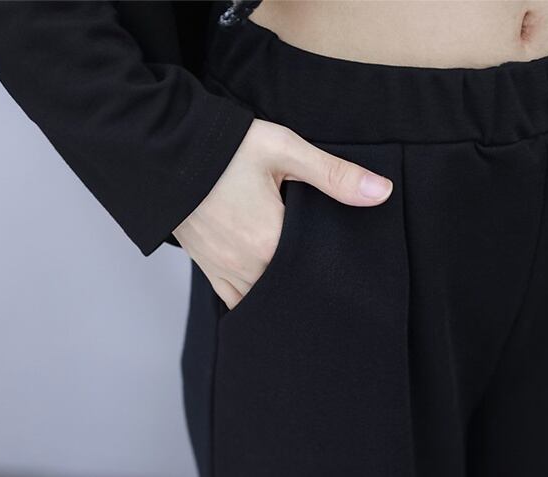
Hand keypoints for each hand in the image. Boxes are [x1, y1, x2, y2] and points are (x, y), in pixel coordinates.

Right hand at [171, 118, 393, 310]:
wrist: (165, 152)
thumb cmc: (225, 149)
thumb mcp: (284, 150)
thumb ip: (334, 174)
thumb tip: (382, 192)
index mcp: (271, 241)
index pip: (317, 269)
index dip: (336, 267)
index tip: (351, 265)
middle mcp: (248, 266)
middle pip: (293, 288)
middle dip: (313, 283)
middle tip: (332, 275)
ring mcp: (225, 271)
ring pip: (266, 299)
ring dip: (286, 293)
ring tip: (305, 282)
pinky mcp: (208, 268)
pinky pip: (236, 300)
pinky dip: (255, 301)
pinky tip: (271, 294)